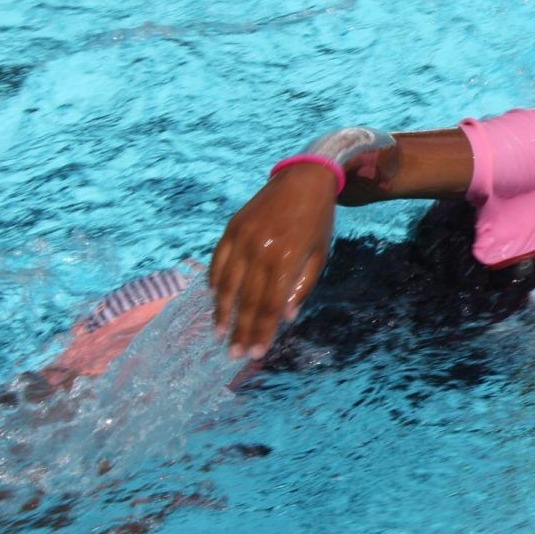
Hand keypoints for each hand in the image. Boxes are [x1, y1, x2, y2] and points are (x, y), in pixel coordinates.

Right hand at [208, 164, 336, 358]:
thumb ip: (302, 286)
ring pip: (227, 284)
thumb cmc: (318, 220)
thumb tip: (287, 317)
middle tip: (234, 355)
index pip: (271, 305)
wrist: (305, 178)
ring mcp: (243, 238)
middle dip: (241, 330)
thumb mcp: (319, 254)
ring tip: (220, 334)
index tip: (256, 353)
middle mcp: (262, 250)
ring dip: (222, 312)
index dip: (262, 331)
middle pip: (247, 300)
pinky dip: (214, 282)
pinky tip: (214, 300)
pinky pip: (218, 261)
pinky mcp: (232, 228)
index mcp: (288, 259)